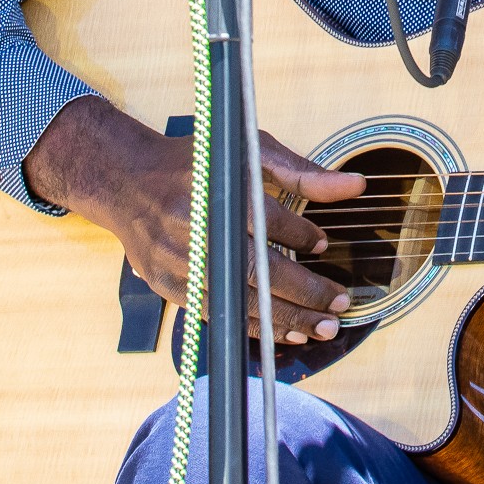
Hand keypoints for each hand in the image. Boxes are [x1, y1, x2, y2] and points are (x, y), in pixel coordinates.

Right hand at [25, 97, 365, 344]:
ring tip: (320, 328)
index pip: (268, 220)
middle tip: (338, 304)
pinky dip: (253, 326)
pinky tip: (284, 332)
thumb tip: (357, 185)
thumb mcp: (250, 152)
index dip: (301, 236)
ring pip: (238, 301)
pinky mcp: (170, 287)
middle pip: (258, 270)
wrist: (126, 182)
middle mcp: (197, 231)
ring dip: (283, 320)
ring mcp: (180, 264)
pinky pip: (218, 315)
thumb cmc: (195, 164)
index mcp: (217, 192)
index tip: (323, 245)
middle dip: (304, 292)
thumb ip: (304, 172)